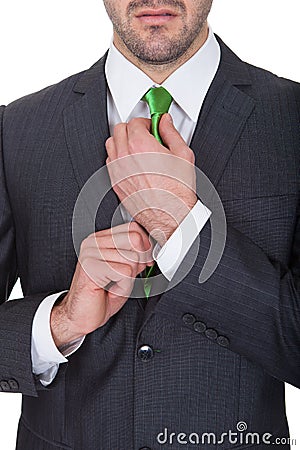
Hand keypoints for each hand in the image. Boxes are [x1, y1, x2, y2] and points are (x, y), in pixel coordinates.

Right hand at [50, 222, 152, 347]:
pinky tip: (111, 289)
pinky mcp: (90, 267)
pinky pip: (124, 273)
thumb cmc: (101, 295)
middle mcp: (93, 242)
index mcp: (100, 239)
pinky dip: (124, 286)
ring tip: (114, 284)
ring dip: (129, 279)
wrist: (81, 316)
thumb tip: (151, 248)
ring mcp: (90, 253)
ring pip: (132, 259)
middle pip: (135, 240)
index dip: (145, 246)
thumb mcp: (124, 271)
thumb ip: (135, 255)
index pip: (133, 228)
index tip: (144, 261)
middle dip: (139, 262)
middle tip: (126, 276)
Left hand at [105, 114, 196, 245]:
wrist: (170, 216)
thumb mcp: (183, 154)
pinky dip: (118, 157)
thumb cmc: (177, 191)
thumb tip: (165, 122)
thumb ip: (171, 133)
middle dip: (133, 129)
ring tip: (138, 148)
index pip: (135, 121)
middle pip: (120, 129)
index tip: (153, 127)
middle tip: (146, 135)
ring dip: (123, 141)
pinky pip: (110, 161)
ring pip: (111, 144)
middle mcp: (125, 157)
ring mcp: (118, 171)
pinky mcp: (115, 183)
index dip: (146, 122)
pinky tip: (132, 162)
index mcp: (141, 146)